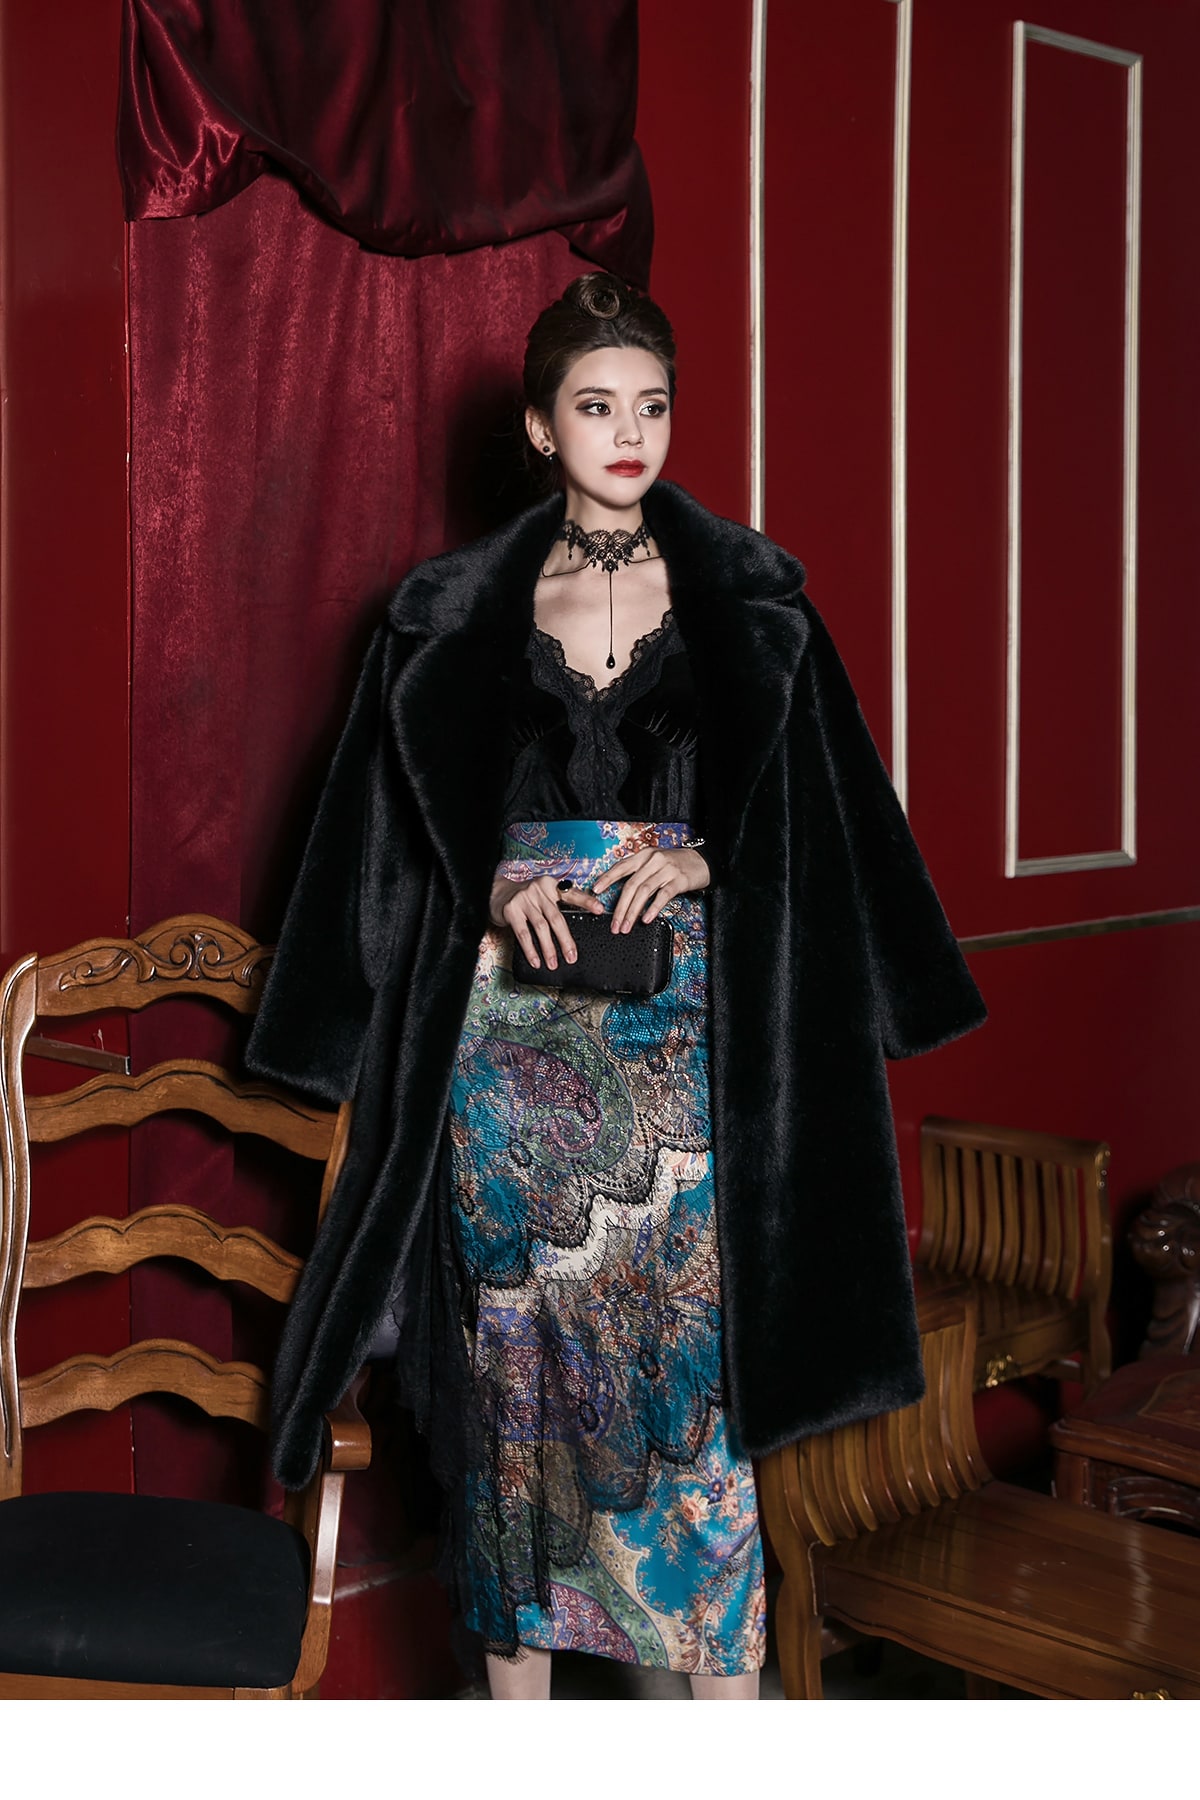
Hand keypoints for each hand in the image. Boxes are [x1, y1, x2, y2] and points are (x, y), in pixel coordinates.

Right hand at [488, 873, 604, 971]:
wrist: (496, 892)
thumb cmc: (525, 898)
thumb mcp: (543, 895)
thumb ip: (557, 904)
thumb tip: (574, 930)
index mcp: (551, 885)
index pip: (571, 894)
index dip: (586, 901)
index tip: (600, 910)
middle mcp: (538, 889)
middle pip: (556, 917)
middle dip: (565, 939)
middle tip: (572, 957)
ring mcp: (524, 899)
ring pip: (541, 927)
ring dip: (548, 948)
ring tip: (553, 963)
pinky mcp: (511, 910)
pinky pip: (523, 933)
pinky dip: (530, 949)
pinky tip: (536, 960)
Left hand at [591, 847, 710, 933]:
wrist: (702, 861)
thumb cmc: (675, 864)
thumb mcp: (654, 862)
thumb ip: (639, 873)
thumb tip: (620, 894)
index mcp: (644, 856)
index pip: (621, 867)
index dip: (607, 878)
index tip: (595, 890)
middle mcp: (653, 860)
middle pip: (631, 885)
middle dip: (620, 907)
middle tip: (614, 924)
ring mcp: (666, 869)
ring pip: (644, 892)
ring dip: (633, 912)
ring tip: (626, 926)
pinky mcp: (679, 880)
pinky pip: (663, 895)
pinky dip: (653, 908)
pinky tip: (646, 919)